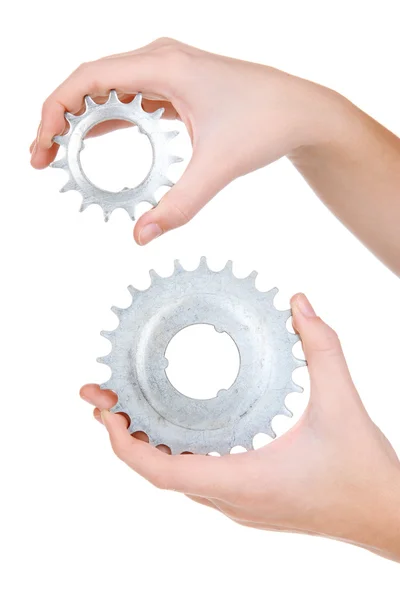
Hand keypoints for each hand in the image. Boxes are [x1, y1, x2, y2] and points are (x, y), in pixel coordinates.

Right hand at [30, 38, 334, 244]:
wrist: (302, 112)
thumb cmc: (266, 123)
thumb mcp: (217, 168)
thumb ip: (178, 205)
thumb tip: (141, 238)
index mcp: (164, 65)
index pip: (86, 80)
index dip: (54, 112)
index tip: (42, 148)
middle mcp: (161, 60)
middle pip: (90, 83)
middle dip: (61, 120)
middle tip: (43, 160)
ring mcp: (169, 71)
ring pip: (109, 90)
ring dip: (83, 121)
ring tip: (61, 155)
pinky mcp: (178, 86)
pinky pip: (131, 98)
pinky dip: (109, 120)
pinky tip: (96, 141)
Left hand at [81, 293, 399, 561]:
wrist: (385, 517)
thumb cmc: (363, 470)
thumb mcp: (343, 402)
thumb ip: (322, 348)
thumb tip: (299, 303)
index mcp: (243, 481)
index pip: (162, 472)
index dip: (124, 443)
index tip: (103, 411)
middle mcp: (231, 500)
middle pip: (158, 472)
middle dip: (123, 434)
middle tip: (103, 396)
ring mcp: (238, 505)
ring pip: (175, 478)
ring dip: (146, 445)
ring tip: (128, 408)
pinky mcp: (248, 502)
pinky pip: (195, 480)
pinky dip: (173, 454)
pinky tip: (175, 430)